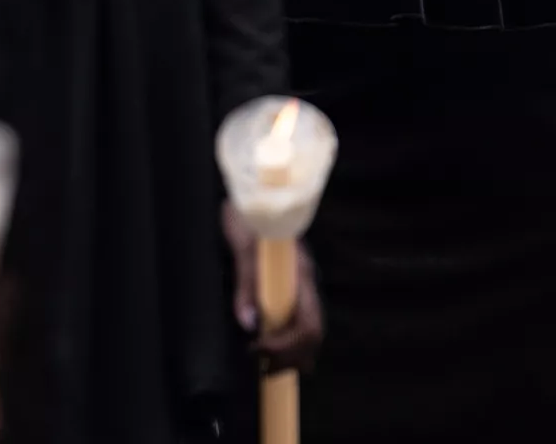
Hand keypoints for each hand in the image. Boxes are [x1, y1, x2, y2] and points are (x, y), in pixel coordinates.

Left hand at [223, 202, 323, 374]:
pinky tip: (273, 348)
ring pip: (309, 329)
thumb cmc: (248, 213)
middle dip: (290, 356)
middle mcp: (305, 281)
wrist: (251, 188)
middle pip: (313, 333)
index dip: (286, 345)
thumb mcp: (242, 245)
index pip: (308, 323)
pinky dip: (289, 342)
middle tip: (261, 366)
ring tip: (266, 364)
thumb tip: (249, 323)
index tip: (258, 350)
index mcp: (299, 273)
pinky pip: (299, 320)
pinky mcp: (290, 283)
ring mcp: (300, 283)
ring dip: (291, 353)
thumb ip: (247, 283)